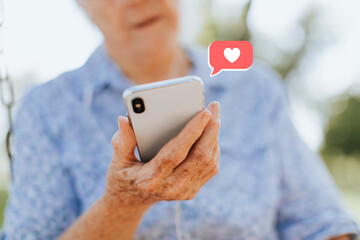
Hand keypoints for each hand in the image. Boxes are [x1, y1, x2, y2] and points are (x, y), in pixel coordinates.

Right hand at [103, 101, 220, 210]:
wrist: (131, 201)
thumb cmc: (123, 176)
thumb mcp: (118, 161)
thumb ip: (122, 141)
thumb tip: (124, 119)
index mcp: (150, 179)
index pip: (175, 153)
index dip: (191, 132)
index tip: (204, 113)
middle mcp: (170, 187)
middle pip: (200, 157)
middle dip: (211, 129)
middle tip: (214, 106)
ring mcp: (184, 191)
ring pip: (209, 161)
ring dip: (215, 136)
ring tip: (214, 115)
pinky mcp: (192, 190)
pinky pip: (210, 167)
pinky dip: (214, 147)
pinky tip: (212, 131)